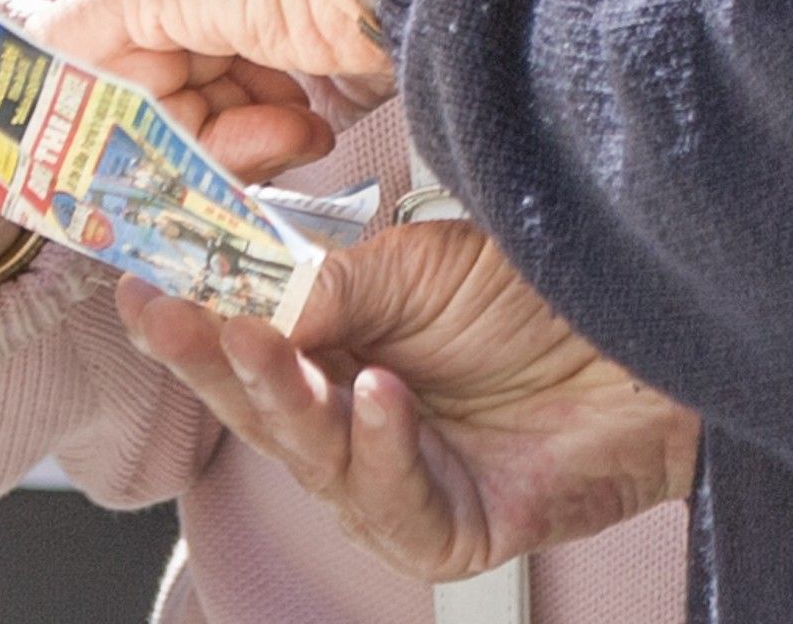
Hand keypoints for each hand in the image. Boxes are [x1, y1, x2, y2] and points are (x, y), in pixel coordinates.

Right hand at [43, 0, 403, 121]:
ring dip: (238, 137)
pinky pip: (269, 128)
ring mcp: (277, 14)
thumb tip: (34, 66)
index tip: (105, 146)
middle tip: (214, 143)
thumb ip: (83, 22)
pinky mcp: (326, 62)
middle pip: (163, 79)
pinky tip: (304, 127)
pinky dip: (276, 140)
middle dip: (184, 122)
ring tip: (284, 126)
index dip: (115, 88)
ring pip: (214, 113)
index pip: (111, 25)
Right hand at [117, 220, 698, 575]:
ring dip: (281, 394)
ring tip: (259, 338)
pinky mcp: (447, 528)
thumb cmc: (543, 292)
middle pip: (261, 403)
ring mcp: (397, 481)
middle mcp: (355, 421)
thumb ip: (335, 282)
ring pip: (311, 452)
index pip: (249, 338)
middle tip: (168, 310)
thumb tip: (247, 295)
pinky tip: (380, 391)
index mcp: (340, 349)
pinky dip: (381, 443)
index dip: (193, 314)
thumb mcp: (423, 263)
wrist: (651, 342)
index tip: (141, 276)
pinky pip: (393, 498)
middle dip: (209, 356)